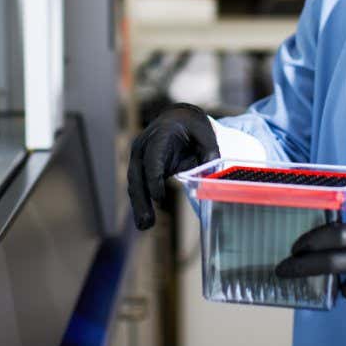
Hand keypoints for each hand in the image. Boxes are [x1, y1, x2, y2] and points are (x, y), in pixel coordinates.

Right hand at [127, 103, 219, 229]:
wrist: (178, 119)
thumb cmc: (192, 127)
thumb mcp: (205, 133)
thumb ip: (209, 150)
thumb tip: (211, 170)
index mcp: (159, 136)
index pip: (153, 159)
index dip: (154, 178)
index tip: (159, 198)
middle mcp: (143, 146)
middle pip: (138, 174)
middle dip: (141, 199)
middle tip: (147, 222)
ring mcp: (139, 157)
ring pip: (134, 183)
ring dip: (138, 205)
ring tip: (144, 226)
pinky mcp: (140, 168)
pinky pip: (138, 186)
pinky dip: (140, 202)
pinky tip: (144, 220)